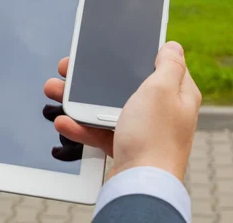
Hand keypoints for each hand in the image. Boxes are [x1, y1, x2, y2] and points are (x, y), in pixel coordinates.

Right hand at [44, 41, 200, 180]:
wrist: (140, 186)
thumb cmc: (154, 137)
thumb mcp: (161, 89)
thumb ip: (168, 64)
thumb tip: (172, 46)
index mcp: (176, 93)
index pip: (159, 64)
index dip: (135, 54)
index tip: (111, 48)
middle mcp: (161, 110)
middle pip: (123, 84)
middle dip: (93, 77)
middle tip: (69, 68)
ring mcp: (142, 129)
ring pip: (106, 106)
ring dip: (78, 99)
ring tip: (55, 90)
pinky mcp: (125, 146)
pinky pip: (99, 130)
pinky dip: (80, 126)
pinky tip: (64, 120)